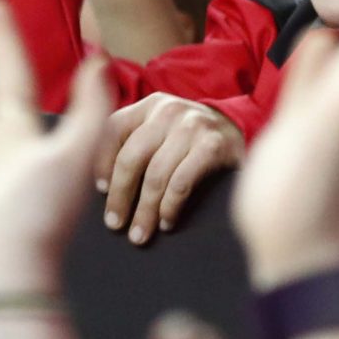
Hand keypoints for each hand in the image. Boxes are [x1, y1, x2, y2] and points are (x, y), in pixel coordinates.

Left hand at [96, 94, 244, 245]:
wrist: (237, 130)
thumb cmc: (188, 138)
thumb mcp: (160, 128)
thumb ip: (134, 141)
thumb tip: (103, 186)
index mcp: (149, 105)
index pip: (114, 130)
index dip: (102, 162)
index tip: (100, 191)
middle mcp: (168, 110)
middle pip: (132, 157)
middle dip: (120, 196)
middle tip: (115, 224)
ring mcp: (192, 126)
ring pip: (156, 175)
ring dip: (145, 210)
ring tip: (139, 234)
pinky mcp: (213, 145)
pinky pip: (181, 183)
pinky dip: (170, 206)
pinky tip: (166, 222)